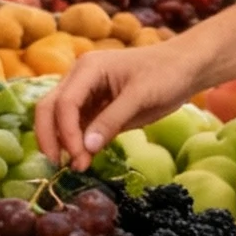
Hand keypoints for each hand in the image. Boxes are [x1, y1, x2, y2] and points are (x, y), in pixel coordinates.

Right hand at [36, 32, 206, 169]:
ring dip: (64, 143)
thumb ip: (112, 121)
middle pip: (49, 108)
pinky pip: (79, 126)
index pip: (64, 102)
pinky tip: (85, 158)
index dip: (66, 131)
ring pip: (60, 119)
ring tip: (79, 166)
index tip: (78, 156)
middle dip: (52, 137)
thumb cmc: (165, 74)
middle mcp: (80, 79)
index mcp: (88, 68)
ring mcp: (86, 93)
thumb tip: (86, 148)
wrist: (185, 68)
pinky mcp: (96, 108)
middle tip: (62, 165)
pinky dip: (78, 143)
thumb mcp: (141, 97)